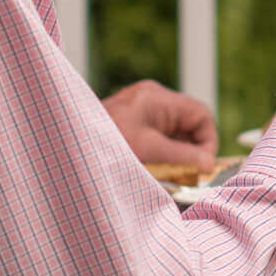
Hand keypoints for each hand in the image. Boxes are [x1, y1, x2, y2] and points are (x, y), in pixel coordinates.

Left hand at [102, 79, 218, 166]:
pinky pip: (158, 139)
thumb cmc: (104, 146)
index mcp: (157, 98)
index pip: (200, 115)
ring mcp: (141, 111)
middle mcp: (151, 99)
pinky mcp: (132, 124)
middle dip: (191, 150)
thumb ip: (183, 157)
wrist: (66, 148)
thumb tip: (209, 164)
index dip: (207, 141)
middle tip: (189, 176)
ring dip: (176, 156)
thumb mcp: (149, 152)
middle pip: (188, 124)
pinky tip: (156, 172)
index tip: (203, 166)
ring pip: (174, 134)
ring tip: (171, 177)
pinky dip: (162, 155)